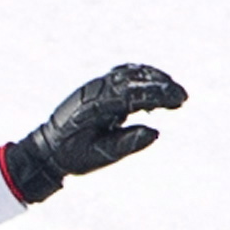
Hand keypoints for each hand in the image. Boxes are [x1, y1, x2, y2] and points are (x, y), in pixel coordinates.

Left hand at [3, 64, 187, 202]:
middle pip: (133, 80)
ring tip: (174, 93)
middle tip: (183, 98)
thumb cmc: (72, 155)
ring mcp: (95, 86)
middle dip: (161, 86)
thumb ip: (126, 144)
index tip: (179, 101)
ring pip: (129, 74)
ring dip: (154, 79)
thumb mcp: (99, 156)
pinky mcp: (98, 87)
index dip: (158, 95)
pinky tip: (157, 86)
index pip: (132, 95)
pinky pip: (123, 75)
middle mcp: (94, 92)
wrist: (47, 149)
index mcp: (94, 107)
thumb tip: (155, 132)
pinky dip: (142, 78)